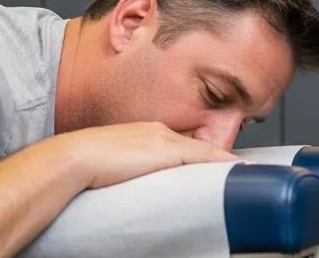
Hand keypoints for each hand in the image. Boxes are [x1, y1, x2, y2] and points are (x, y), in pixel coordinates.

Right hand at [51, 122, 239, 189]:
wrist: (73, 159)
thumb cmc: (83, 167)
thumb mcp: (111, 165)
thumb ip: (130, 170)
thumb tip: (138, 188)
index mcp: (144, 133)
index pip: (183, 145)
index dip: (203, 157)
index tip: (219, 168)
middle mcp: (158, 130)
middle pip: (198, 146)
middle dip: (219, 159)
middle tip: (240, 175)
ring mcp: (164, 139)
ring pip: (206, 151)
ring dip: (225, 164)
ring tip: (245, 176)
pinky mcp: (168, 150)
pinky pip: (207, 156)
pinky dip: (226, 164)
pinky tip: (241, 173)